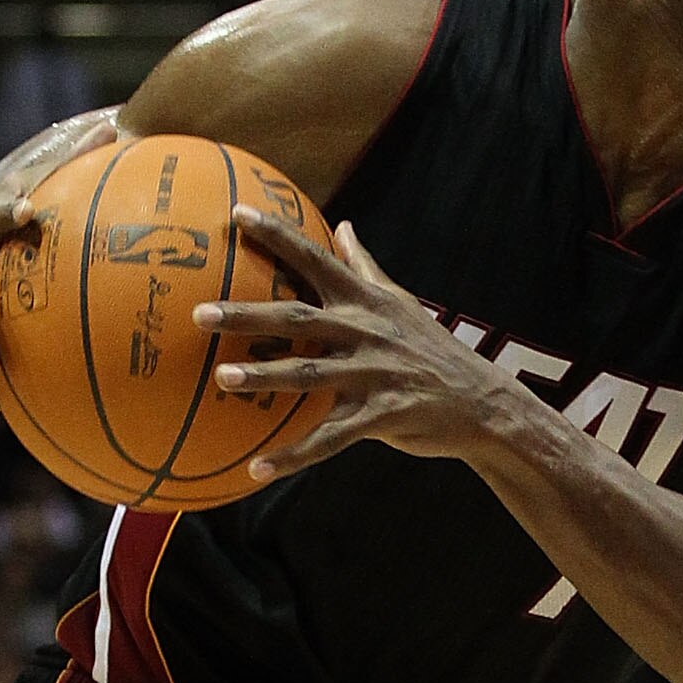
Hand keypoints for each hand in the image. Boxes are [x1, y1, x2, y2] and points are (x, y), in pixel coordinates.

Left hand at [201, 213, 518, 480]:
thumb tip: (342, 224)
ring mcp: (373, 373)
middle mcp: (365, 331)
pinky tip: (258, 469)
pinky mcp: (381, 416)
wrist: (483, 403)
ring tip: (221, 380)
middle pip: (297, 317)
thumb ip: (365, 265)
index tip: (236, 214)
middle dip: (248, 314)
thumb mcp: (400, 302)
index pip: (315, 258)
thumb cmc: (432, 350)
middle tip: (199, 314)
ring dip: (263, 377)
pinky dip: (293, 456)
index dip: (276, 235)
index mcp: (366, 300)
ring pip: (309, 374)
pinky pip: (329, 439)